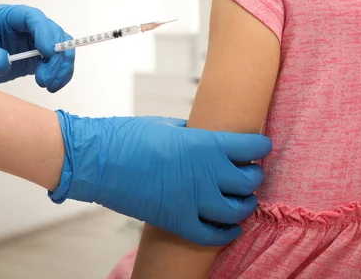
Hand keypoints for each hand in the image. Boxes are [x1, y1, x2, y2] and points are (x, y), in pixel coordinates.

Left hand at [0, 5, 74, 91]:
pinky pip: (56, 64)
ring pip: (60, 49)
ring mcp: (32, 43)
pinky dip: (59, 75)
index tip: (47, 52)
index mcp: (7, 17)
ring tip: (48, 85)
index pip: (33, 18)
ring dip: (60, 67)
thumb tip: (4, 62)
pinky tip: (53, 86)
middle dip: (56, 55)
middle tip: (46, 77)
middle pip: (53, 33)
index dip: (44, 32)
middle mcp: (24, 27)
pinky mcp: (35, 60)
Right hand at [50, 111, 271, 246]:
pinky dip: (226, 234)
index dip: (261, 147)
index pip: (252, 147)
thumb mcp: (168, 126)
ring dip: (245, 205)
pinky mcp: (178, 221)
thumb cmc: (130, 137)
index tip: (261, 147)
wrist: (99, 160)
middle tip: (249, 174)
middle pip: (249, 181)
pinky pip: (213, 235)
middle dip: (253, 176)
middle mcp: (207, 174)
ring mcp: (194, 200)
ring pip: (238, 210)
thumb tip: (206, 137)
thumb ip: (194, 133)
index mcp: (206, 144)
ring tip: (243, 201)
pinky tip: (230, 228)